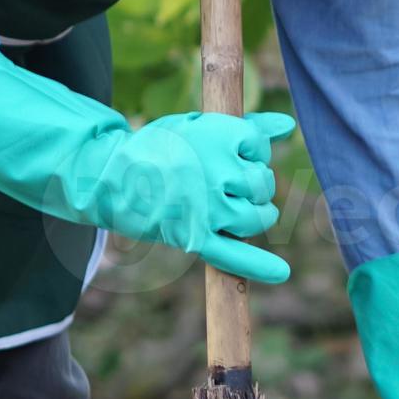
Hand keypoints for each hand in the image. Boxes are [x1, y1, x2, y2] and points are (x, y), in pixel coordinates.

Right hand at [91, 109, 293, 283]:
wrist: (111, 176)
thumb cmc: (160, 147)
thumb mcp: (200, 125)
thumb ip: (248, 125)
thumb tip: (288, 126)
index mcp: (220, 138)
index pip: (260, 147)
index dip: (249, 151)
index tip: (231, 153)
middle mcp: (218, 173)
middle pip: (263, 183)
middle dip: (253, 182)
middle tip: (227, 181)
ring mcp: (209, 209)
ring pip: (259, 217)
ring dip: (257, 214)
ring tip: (239, 207)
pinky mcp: (196, 237)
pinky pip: (235, 256)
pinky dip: (259, 266)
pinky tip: (281, 273)